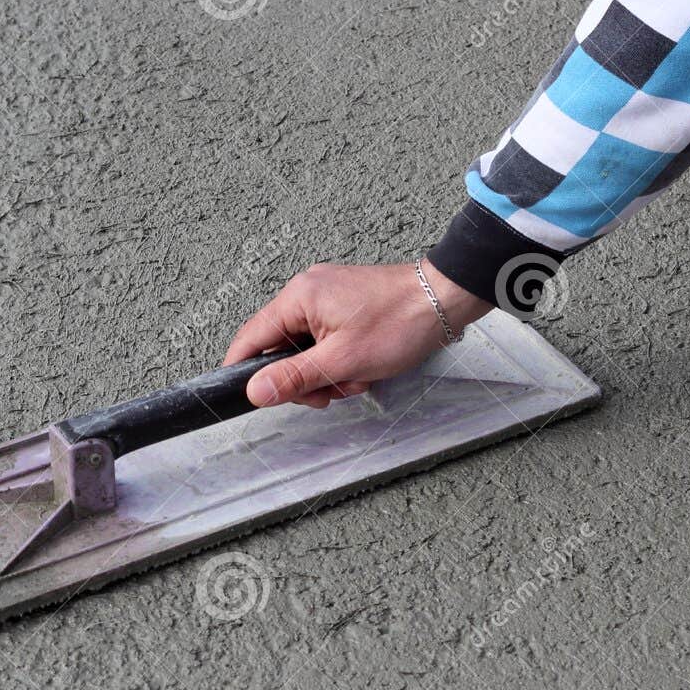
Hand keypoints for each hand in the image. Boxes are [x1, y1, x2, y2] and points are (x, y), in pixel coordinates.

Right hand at [222, 259, 493, 408]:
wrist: (444, 300)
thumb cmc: (401, 323)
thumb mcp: (343, 361)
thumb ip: (295, 377)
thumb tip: (255, 392)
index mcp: (298, 298)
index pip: (251, 338)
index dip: (246, 371)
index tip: (251, 397)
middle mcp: (307, 292)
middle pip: (280, 348)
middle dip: (303, 379)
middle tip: (330, 393)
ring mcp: (326, 297)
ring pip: (305, 349)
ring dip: (326, 373)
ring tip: (355, 378)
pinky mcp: (344, 305)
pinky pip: (325, 340)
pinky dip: (339, 360)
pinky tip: (362, 368)